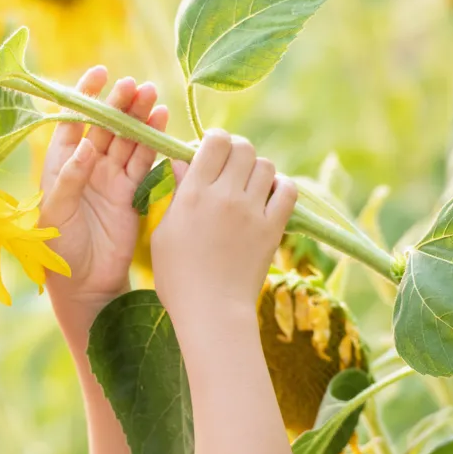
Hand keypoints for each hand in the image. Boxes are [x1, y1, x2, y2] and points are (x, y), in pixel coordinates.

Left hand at [39, 67, 168, 319]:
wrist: (84, 282)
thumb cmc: (58, 248)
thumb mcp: (56, 212)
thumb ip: (71, 178)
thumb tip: (87, 145)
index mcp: (60, 164)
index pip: (72, 121)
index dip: (85, 97)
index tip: (100, 74)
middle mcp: (85, 166)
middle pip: (104, 126)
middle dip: (119, 104)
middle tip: (135, 86)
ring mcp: (109, 177)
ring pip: (126, 140)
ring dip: (139, 118)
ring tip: (153, 97)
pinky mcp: (129, 192)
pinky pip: (142, 161)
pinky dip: (152, 143)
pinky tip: (162, 122)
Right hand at [150, 130, 296, 331]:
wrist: (211, 312)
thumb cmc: (177, 277)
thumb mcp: (164, 233)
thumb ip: (178, 194)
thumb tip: (183, 162)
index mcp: (194, 194)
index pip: (214, 141)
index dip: (214, 141)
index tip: (210, 154)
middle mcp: (225, 196)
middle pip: (243, 147)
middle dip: (236, 152)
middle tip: (230, 169)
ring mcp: (253, 211)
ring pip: (266, 165)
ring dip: (257, 170)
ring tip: (249, 187)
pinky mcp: (274, 228)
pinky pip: (288, 190)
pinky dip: (281, 187)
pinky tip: (269, 197)